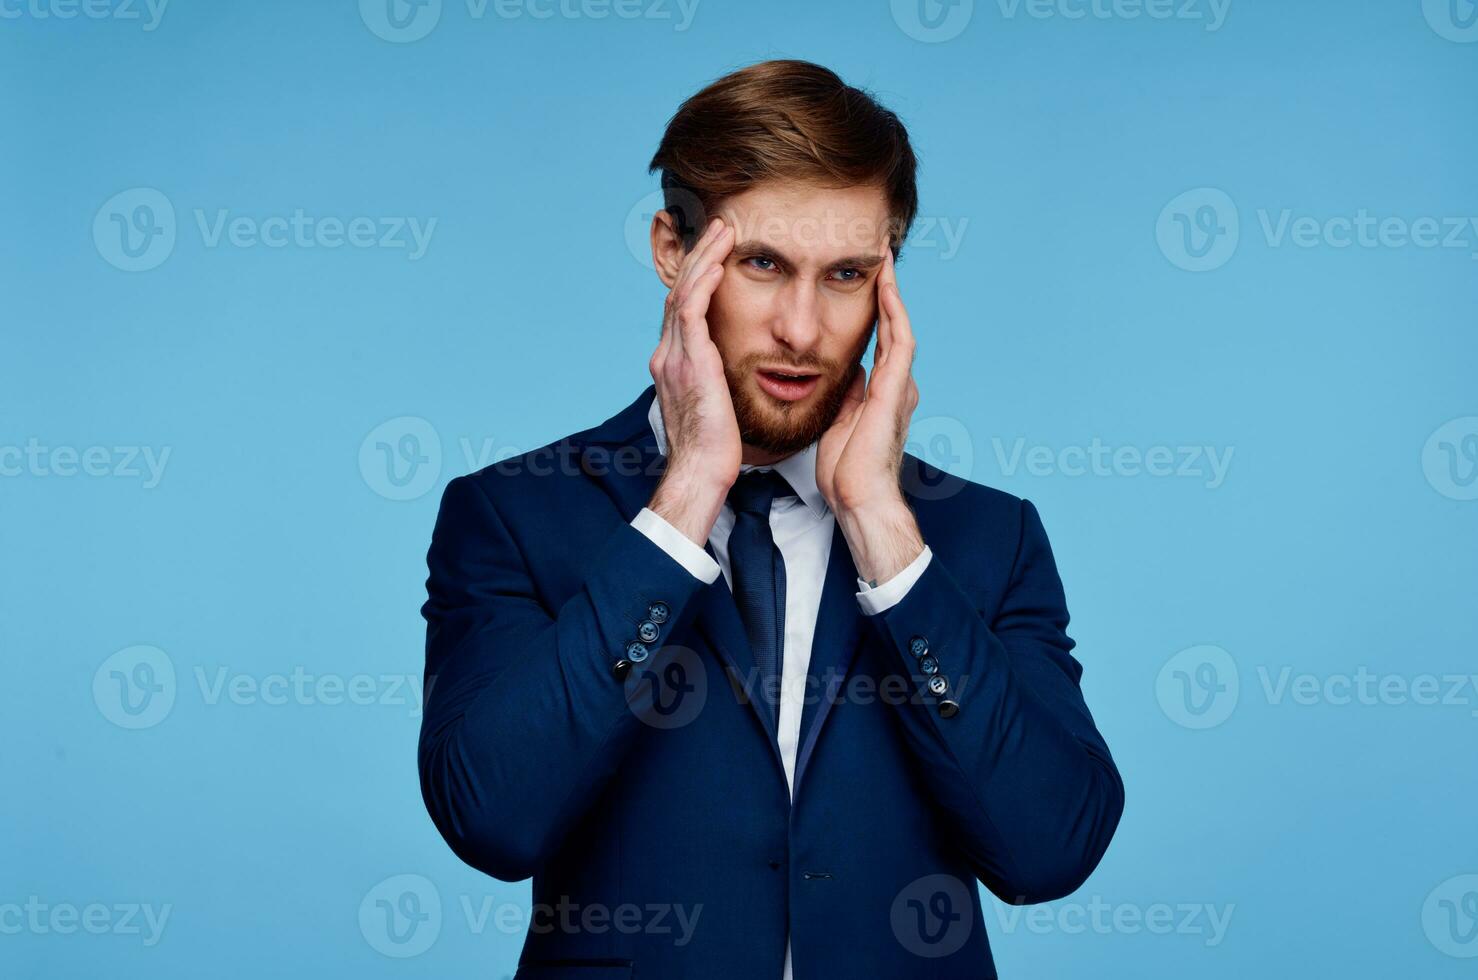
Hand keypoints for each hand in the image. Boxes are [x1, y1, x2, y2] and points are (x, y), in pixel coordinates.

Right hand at [647, 217, 739, 545]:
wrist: (700, 474)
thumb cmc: (715, 450)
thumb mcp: (717, 406)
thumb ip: (721, 382)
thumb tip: (738, 375)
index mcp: (675, 364)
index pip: (686, 307)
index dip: (701, 276)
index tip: (720, 251)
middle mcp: (668, 355)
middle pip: (681, 290)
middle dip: (701, 255)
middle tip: (720, 225)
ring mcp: (674, 357)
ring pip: (685, 291)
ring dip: (705, 257)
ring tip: (723, 229)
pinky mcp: (688, 363)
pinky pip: (692, 310)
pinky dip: (704, 281)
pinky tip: (720, 259)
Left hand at [816, 248, 919, 515]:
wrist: (858, 498)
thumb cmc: (847, 472)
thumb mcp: (841, 422)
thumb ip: (849, 394)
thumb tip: (847, 372)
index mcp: (883, 393)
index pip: (879, 341)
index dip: (874, 310)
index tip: (865, 281)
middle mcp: (897, 385)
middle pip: (892, 327)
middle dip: (886, 291)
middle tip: (880, 256)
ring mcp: (900, 386)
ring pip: (899, 326)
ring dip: (891, 292)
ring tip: (884, 259)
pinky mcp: (896, 390)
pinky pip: (899, 341)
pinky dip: (893, 312)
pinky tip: (885, 287)